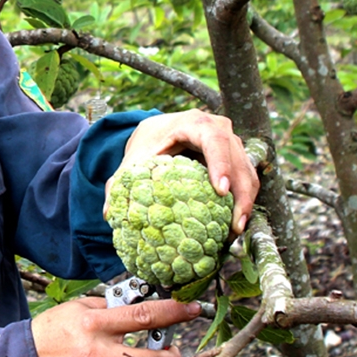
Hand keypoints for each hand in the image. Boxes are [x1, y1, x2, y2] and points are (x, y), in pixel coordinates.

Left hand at [109, 110, 259, 235]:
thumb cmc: (148, 144)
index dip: (221, 164)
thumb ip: (119, 184)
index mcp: (193, 122)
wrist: (160, 132)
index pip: (214, 139)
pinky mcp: (237, 160)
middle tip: (233, 227)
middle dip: (240, 195)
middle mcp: (219, 128)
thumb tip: (109, 214)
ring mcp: (232, 143)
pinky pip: (247, 182)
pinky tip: (234, 227)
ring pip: (248, 174)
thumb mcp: (133, 161)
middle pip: (238, 160)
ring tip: (233, 234)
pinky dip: (244, 204)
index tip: (221, 192)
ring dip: (246, 204)